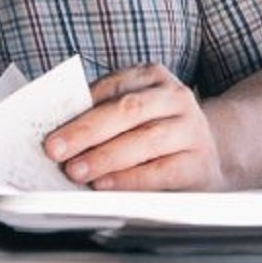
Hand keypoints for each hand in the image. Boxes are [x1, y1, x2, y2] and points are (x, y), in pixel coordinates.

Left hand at [41, 63, 224, 191]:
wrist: (211, 154)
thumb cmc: (159, 132)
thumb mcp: (137, 112)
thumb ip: (104, 114)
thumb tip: (60, 134)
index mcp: (154, 77)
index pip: (113, 86)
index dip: (80, 106)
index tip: (50, 127)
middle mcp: (176, 97)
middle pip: (128, 110)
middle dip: (87, 131)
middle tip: (55, 149)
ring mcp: (191, 129)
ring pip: (145, 139)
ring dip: (105, 156)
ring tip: (76, 170)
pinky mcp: (199, 163)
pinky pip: (160, 171)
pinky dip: (129, 179)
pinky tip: (105, 185)